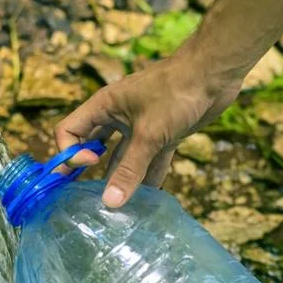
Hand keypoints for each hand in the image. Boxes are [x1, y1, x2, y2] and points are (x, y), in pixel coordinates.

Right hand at [54, 53, 241, 207]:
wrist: (214, 74)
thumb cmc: (175, 92)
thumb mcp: (149, 134)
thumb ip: (129, 169)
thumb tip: (110, 202)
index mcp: (104, 107)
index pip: (69, 131)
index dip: (71, 152)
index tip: (89, 165)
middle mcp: (118, 117)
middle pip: (94, 147)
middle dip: (93, 172)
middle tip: (91, 199)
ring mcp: (141, 126)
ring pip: (124, 158)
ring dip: (123, 180)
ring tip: (120, 208)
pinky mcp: (163, 135)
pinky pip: (150, 160)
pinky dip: (148, 177)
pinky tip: (148, 199)